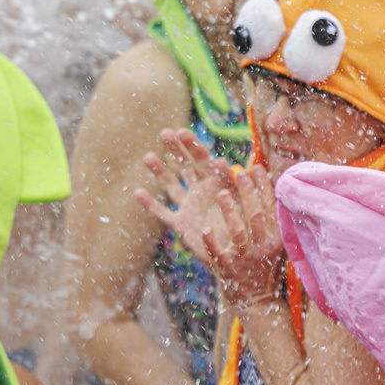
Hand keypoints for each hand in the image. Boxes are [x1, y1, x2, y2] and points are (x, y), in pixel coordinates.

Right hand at [135, 128, 236, 265]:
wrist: (242, 252)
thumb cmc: (246, 225)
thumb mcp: (241, 200)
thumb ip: (231, 183)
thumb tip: (222, 161)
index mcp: (218, 183)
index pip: (204, 159)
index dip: (193, 145)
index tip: (181, 131)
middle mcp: (201, 191)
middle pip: (186, 166)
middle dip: (176, 150)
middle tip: (164, 133)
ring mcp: (190, 207)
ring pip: (172, 185)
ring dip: (160, 172)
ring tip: (147, 156)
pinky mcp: (182, 225)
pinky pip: (164, 213)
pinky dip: (151, 205)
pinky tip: (138, 193)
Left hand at [203, 166, 285, 309]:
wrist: (259, 303)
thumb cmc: (266, 269)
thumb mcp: (277, 246)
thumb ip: (274, 223)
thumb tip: (270, 192)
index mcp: (276, 238)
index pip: (272, 207)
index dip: (264, 186)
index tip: (256, 168)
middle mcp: (262, 247)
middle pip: (257, 214)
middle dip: (248, 192)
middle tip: (239, 173)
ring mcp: (245, 259)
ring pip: (239, 231)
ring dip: (230, 211)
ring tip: (221, 194)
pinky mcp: (228, 269)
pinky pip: (219, 253)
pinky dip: (213, 242)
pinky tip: (206, 229)